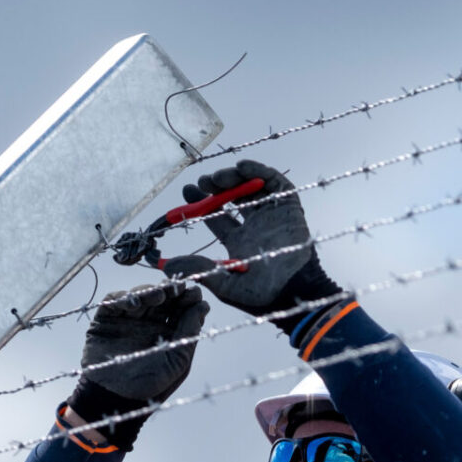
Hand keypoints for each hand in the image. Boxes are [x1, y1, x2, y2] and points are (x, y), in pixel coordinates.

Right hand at [61, 281, 207, 450]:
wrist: (113, 401)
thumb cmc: (149, 387)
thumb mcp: (177, 361)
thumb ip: (189, 333)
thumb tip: (203, 306)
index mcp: (168, 332)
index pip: (181, 307)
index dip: (188, 297)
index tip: (194, 293)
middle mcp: (149, 323)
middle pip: (162, 297)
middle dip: (170, 290)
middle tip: (177, 286)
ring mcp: (127, 320)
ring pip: (140, 295)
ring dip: (149, 291)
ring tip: (158, 295)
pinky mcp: (105, 321)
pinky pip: (114, 302)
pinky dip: (123, 298)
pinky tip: (133, 303)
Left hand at [160, 159, 341, 329]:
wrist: (295, 290)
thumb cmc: (262, 295)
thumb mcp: (223, 283)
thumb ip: (198, 269)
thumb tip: (166, 266)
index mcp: (239, 242)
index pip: (217, 217)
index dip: (200, 204)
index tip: (187, 191)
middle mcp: (255, 226)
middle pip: (232, 197)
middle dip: (215, 187)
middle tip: (201, 183)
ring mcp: (272, 215)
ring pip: (250, 186)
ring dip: (233, 177)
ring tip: (217, 178)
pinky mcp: (289, 206)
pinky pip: (275, 182)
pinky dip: (259, 171)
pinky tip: (242, 167)